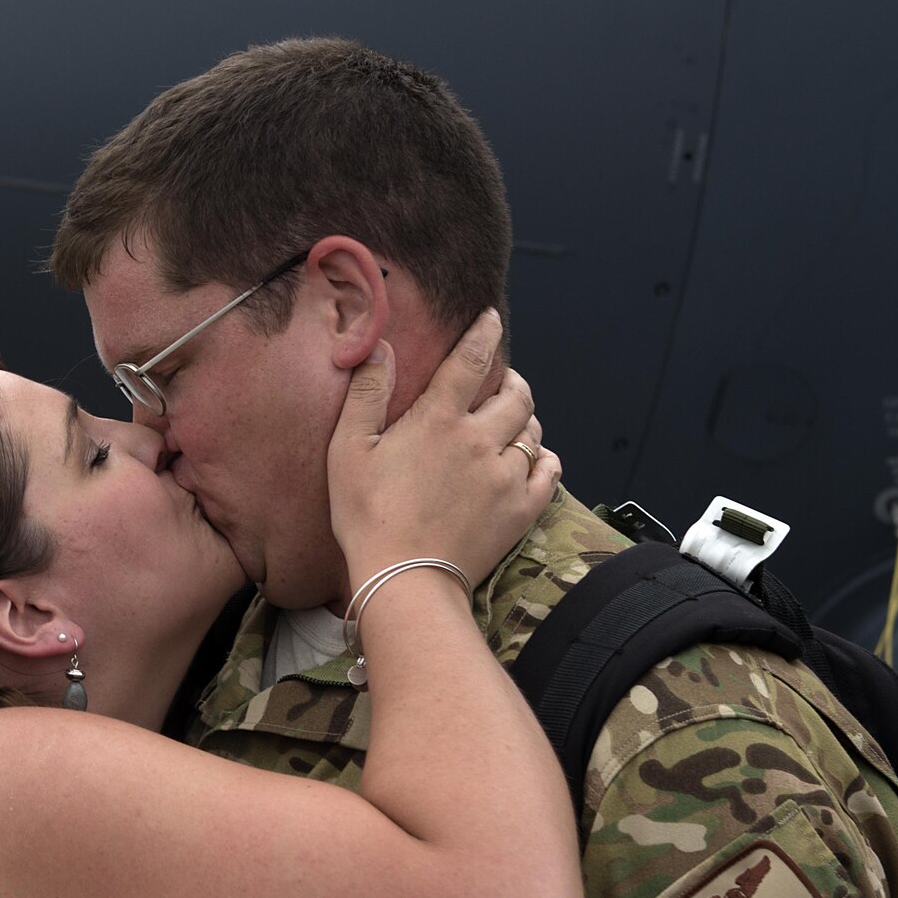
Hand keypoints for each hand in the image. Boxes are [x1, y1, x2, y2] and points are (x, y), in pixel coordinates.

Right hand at [326, 309, 560, 585]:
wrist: (404, 579)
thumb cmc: (367, 516)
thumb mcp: (349, 450)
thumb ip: (367, 393)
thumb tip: (380, 347)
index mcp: (438, 419)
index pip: (472, 360)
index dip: (484, 333)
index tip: (491, 318)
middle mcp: (480, 440)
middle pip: (516, 394)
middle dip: (512, 380)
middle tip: (502, 382)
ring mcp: (506, 476)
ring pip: (532, 431)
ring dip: (524, 420)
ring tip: (511, 423)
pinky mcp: (520, 510)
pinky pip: (549, 473)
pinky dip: (545, 460)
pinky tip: (534, 460)